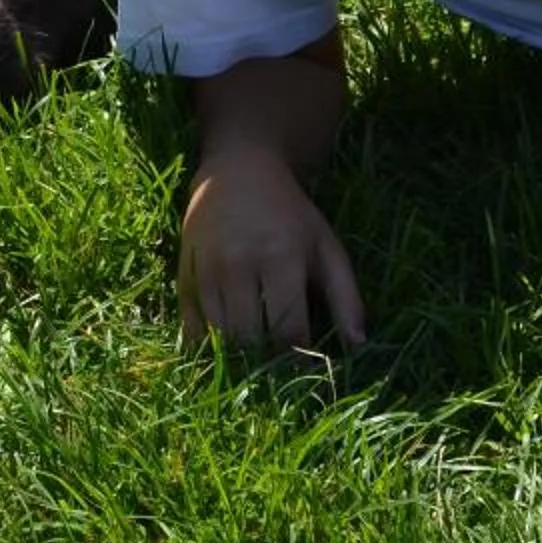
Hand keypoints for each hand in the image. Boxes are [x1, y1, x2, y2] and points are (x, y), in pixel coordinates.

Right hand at [179, 143, 366, 353]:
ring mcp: (206, 270)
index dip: (300, 360)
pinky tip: (226, 349)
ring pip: (218, 336)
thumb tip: (357, 347)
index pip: (288, 329)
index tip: (309, 368)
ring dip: (238, 358)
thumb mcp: (326, 247)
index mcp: (280, 258)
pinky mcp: (183, 274)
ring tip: (257, 363)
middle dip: (267, 362)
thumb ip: (345, 296)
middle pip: (249, 338)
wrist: (237, 172)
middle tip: (281, 370)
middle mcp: (238, 265)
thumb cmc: (290, 215)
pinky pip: (190, 327)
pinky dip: (207, 347)